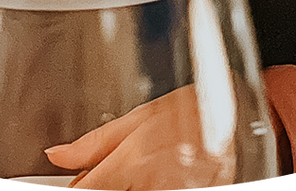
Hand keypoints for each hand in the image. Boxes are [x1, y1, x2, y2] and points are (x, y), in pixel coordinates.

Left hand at [45, 86, 236, 190]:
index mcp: (133, 160)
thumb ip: (95, 141)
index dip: (76, 188)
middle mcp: (149, 186)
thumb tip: (56, 154)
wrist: (239, 120)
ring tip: (141, 172)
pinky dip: (145, 189)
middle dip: (103, 186)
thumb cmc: (192, 111)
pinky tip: (155, 178)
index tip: (79, 182)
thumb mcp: (140, 115)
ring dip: (126, 188)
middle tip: (119, 173)